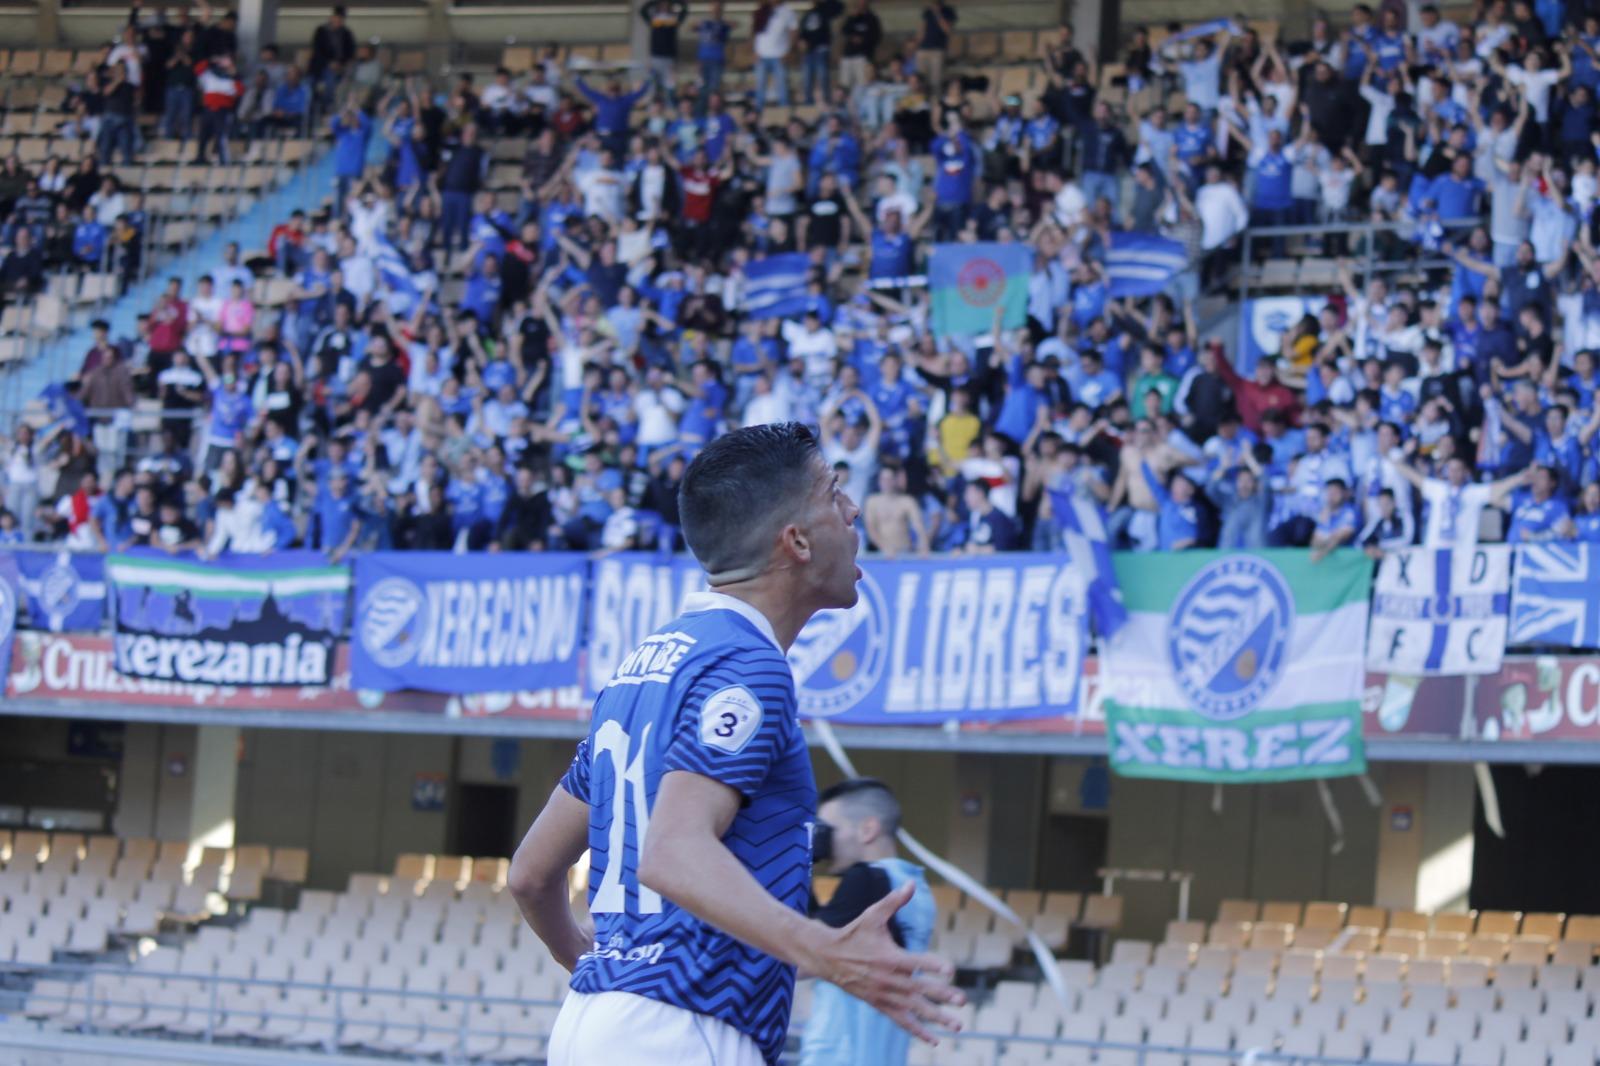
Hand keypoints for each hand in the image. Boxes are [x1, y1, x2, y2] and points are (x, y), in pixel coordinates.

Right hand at [802, 881, 965, 1043]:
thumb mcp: (872, 915)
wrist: (827, 957)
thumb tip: (912, 883)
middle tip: (962, 1001)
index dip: (932, 966)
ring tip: (957, 1025)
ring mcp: (884, 994)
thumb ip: (894, 901)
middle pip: (919, 989)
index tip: (949, 971)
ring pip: (914, 1009)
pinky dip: (917, 1031)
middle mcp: (888, 978)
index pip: (915, 962)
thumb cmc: (854, 933)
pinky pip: (901, 1021)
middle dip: (942, 995)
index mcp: (889, 956)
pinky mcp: (879, 1004)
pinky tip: (934, 1039)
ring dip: (936, 1018)